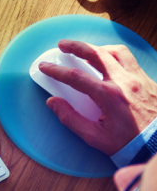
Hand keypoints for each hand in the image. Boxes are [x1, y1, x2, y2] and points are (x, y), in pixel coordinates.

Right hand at [38, 40, 156, 154]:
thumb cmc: (130, 144)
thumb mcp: (96, 137)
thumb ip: (71, 119)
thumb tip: (53, 102)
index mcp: (109, 96)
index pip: (75, 76)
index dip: (56, 69)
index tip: (44, 66)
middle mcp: (124, 82)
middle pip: (96, 53)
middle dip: (76, 46)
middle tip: (63, 45)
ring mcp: (139, 80)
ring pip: (117, 52)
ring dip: (99, 49)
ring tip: (89, 52)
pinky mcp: (149, 82)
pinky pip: (131, 61)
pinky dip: (116, 57)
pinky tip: (110, 64)